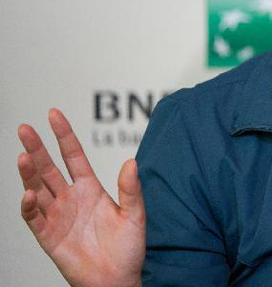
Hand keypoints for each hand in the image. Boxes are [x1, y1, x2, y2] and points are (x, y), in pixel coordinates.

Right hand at [17, 109, 144, 286]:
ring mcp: (58, 216)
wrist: (117, 281)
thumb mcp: (135, 215)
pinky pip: (34, 218)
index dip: (63, 135)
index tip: (53, 114)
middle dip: (37, 148)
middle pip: (49, 168)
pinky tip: (29, 193)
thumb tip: (131, 162)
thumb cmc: (128, 249)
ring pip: (38, 188)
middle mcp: (71, 199)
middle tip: (24, 128)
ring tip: (23, 155)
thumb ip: (132, 189)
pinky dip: (29, 205)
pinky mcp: (49, 236)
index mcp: (91, 188)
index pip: (73, 156)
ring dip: (29, 173)